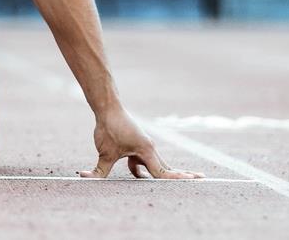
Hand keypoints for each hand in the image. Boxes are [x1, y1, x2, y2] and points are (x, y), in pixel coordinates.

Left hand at [78, 106, 202, 178]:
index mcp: (146, 151)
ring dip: (162, 174)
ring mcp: (144, 147)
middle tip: (202, 178)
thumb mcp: (104, 153)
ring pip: (155, 165)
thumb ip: (98, 170)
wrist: (108, 108)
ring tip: (183, 178)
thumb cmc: (109, 129)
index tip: (192, 181)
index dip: (176, 179)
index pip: (163, 172)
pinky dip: (140, 169)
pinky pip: (142, 161)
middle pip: (167, 168)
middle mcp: (149, 149)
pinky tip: (136, 174)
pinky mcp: (136, 145)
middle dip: (182, 175)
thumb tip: (86, 178)